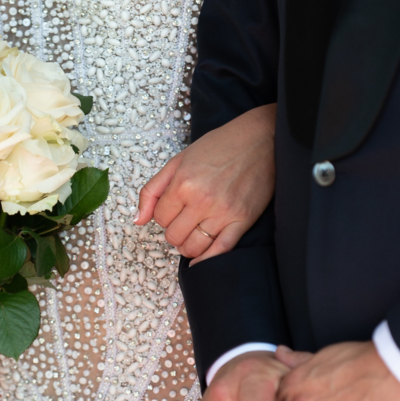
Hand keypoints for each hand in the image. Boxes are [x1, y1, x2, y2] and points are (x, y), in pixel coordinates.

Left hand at [136, 104, 275, 262]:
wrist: (261, 139)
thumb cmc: (220, 146)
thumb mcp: (178, 161)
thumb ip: (153, 190)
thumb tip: (138, 220)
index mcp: (183, 183)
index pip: (159, 218)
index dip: (164, 215)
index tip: (174, 208)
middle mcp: (201, 200)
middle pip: (173, 236)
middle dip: (174, 231)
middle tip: (184, 220)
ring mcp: (223, 213)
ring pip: (193, 248)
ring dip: (188, 246)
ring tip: (193, 234)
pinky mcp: (243, 221)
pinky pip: (220, 251)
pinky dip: (207, 260)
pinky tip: (201, 261)